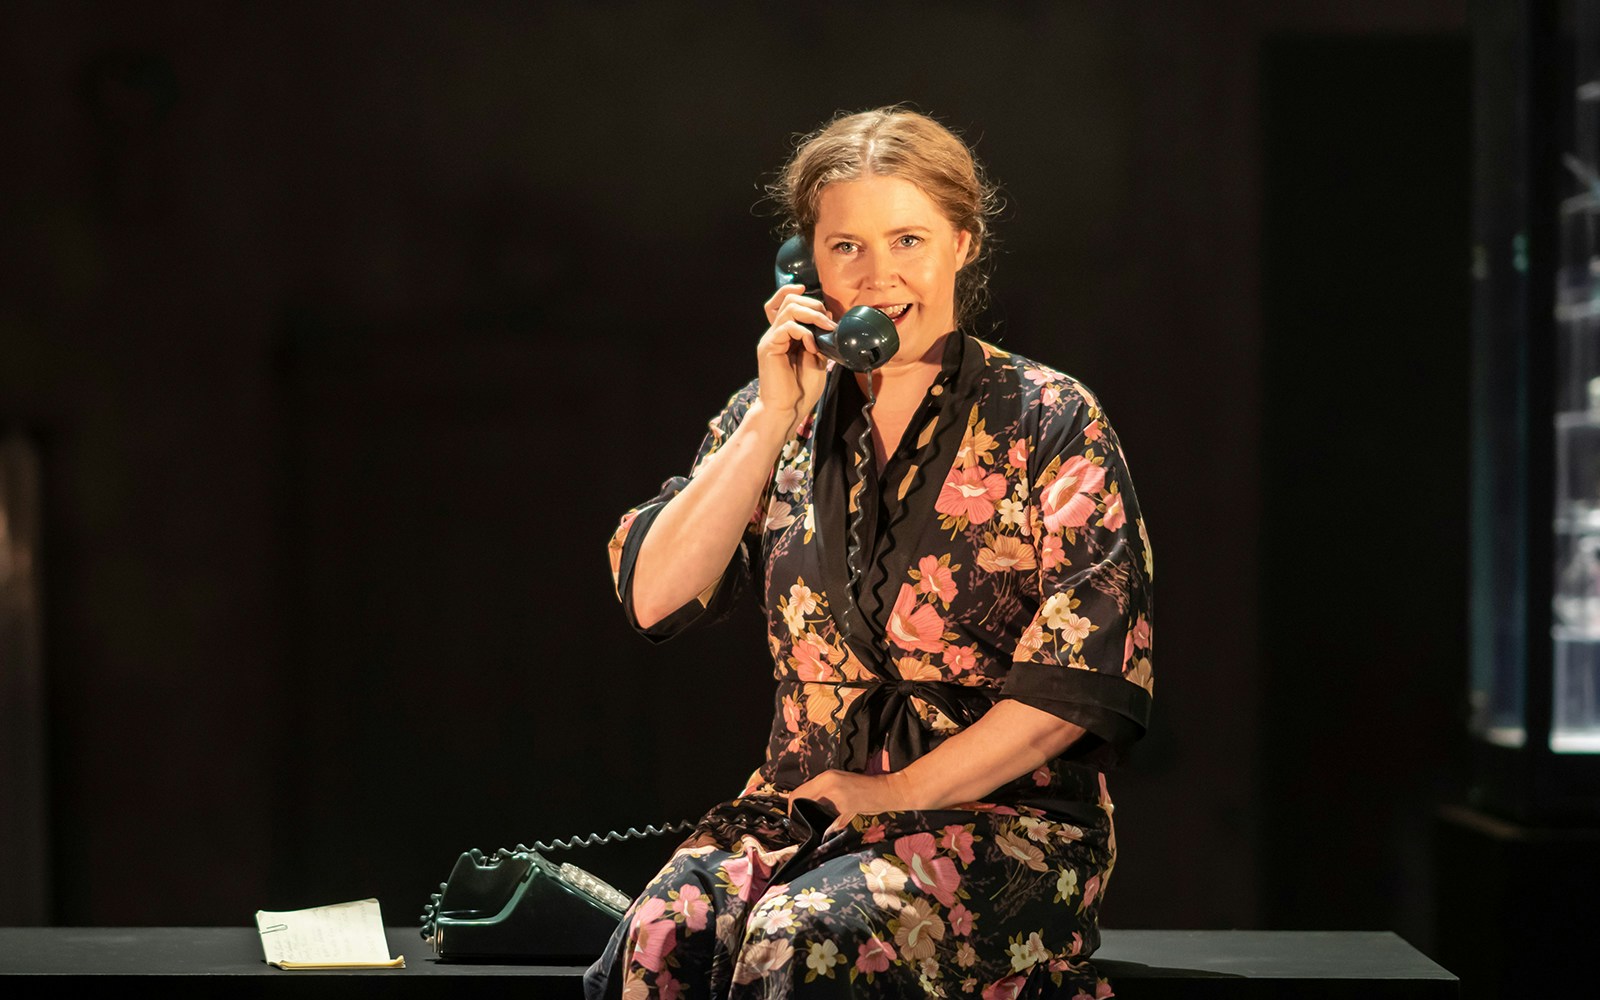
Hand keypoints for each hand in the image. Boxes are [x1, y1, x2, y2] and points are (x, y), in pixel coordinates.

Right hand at [757, 284, 834, 433]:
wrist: (787, 409)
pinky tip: (812, 346)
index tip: (819, 302)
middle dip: (813, 305)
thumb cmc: (801, 389)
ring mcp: (771, 339)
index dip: (796, 293)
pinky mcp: (769, 347)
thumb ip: (819, 339)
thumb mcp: (817, 359)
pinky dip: (804, 332)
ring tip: (826, 329)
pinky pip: (787, 327)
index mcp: (785, 334)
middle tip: (829, 322)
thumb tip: (829, 321)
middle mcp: (775, 333)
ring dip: (812, 315)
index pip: (782, 302)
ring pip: (788, 308)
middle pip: (788, 300)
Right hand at [789, 769, 912, 833]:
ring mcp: (834, 778)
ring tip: (815, 825)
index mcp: (826, 785)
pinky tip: (827, 816)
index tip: (800, 829)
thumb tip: (813, 833)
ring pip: (810, 794)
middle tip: (806, 829)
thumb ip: (829, 822)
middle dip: (800, 811)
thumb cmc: (876, 807)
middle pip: (800, 795)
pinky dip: (819, 803)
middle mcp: (827, 778)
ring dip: (809, 808)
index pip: (796, 797)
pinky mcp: (840, 780)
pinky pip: (820, 792)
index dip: (794, 814)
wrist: (898, 794)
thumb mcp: (849, 817)